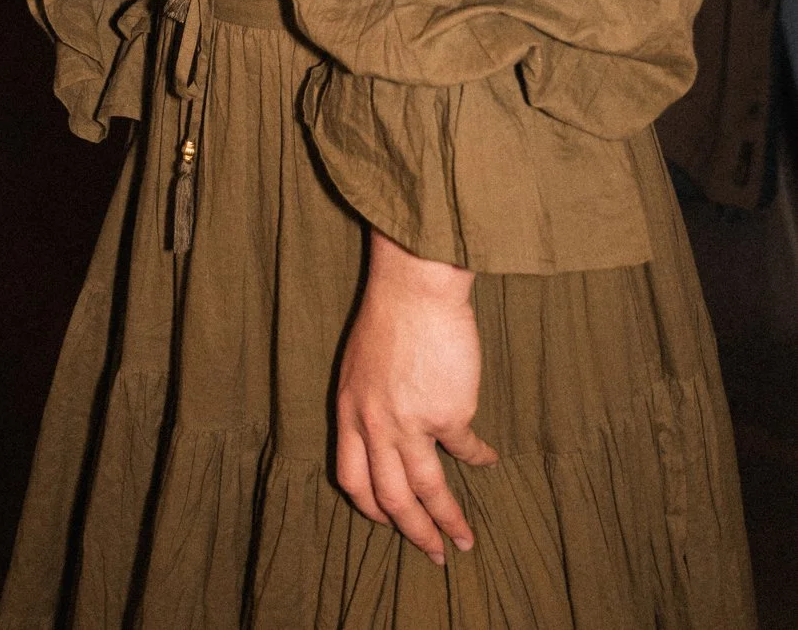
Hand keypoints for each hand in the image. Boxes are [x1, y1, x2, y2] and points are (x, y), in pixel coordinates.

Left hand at [335, 232, 497, 565]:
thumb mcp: (360, 362)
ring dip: (448, 521)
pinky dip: (479, 459)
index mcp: (349, 409)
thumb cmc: (390, 312)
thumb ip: (368, 402)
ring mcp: (410, 422)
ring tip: (464, 540)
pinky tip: (489, 462)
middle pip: (391, 497)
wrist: (415, 284)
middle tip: (433, 554)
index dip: (371, 506)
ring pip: (428, 490)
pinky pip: (465, 449)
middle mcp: (374, 422)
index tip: (386, 519)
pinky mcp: (447, 412)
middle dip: (413, 532)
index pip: (352, 478)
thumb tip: (386, 433)